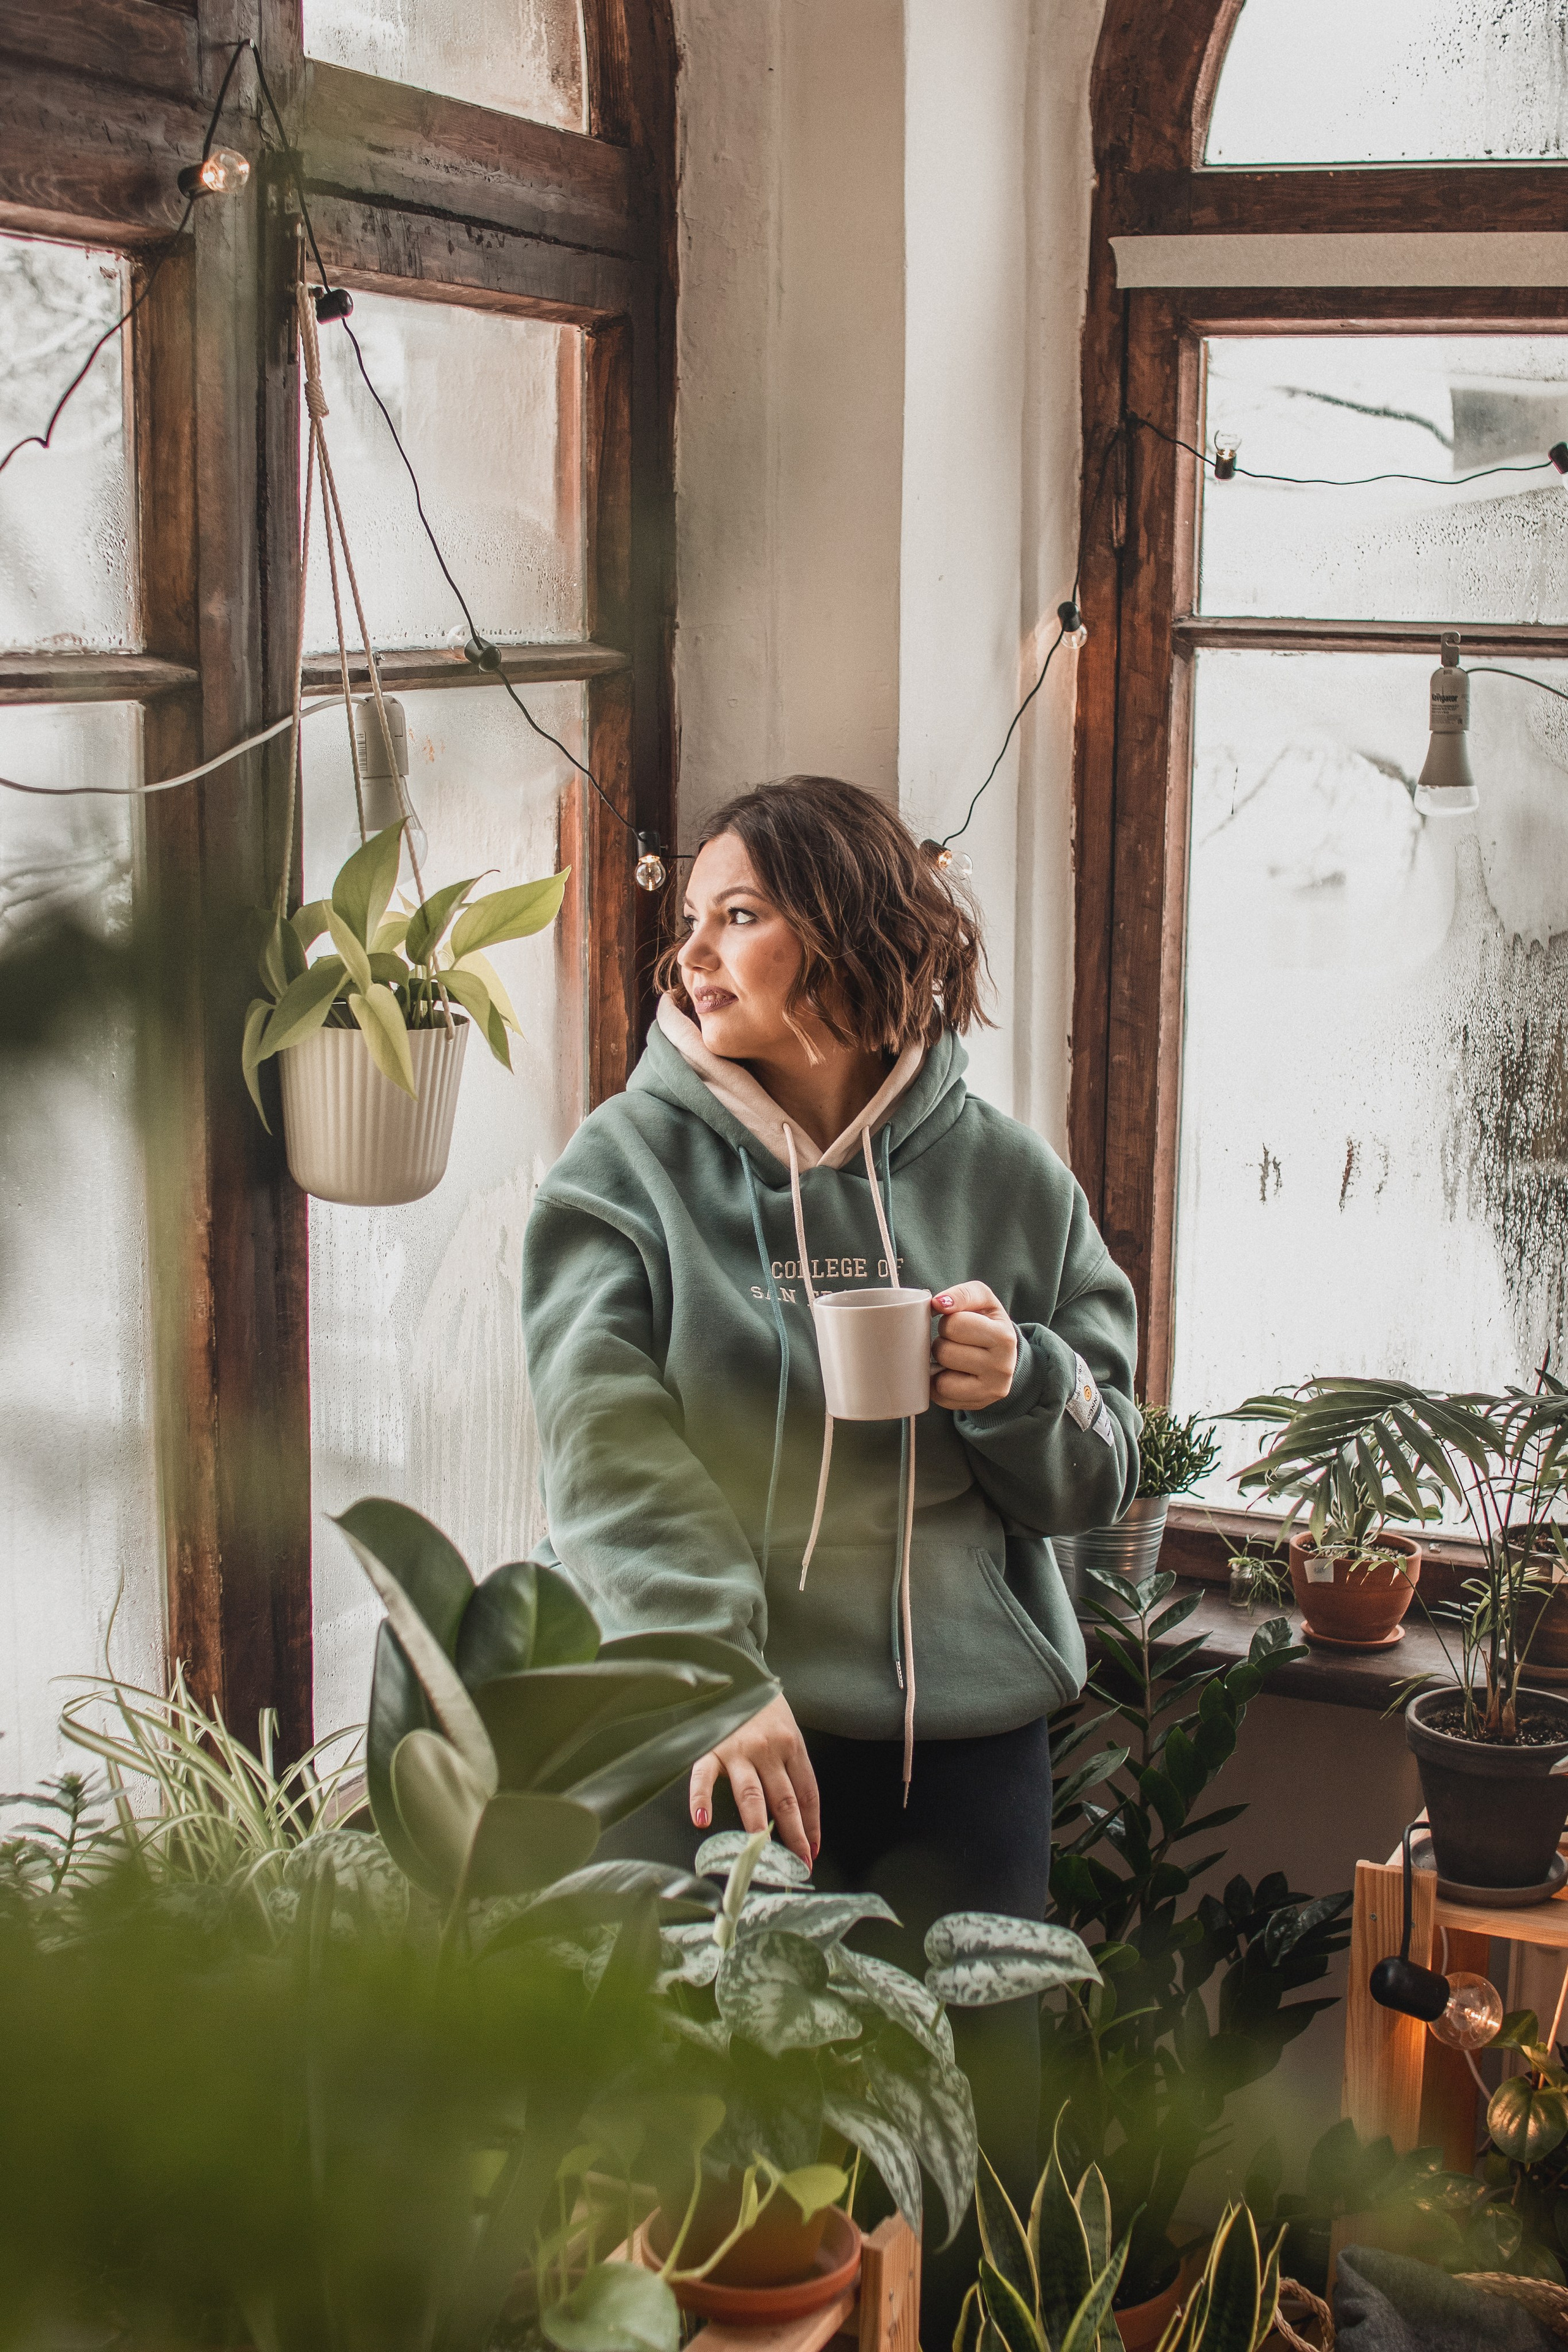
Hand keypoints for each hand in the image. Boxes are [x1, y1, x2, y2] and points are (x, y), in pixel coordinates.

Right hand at [689, 1693, 819, 1869]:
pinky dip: (701, 1798)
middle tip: (797, 1863)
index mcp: (792, 1745)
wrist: (737, 1671)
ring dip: (757, 1827)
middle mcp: (768, 1749)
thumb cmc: (763, 1707)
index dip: (812, 1825)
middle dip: (793, 1835)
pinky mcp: (710, 1747)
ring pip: (751, 1794)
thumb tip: (798, 1811)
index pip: (807, 1792)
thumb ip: (790, 1765)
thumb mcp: (787, 1730)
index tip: (812, 1851)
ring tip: (760, 1853)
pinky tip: (702, 1820)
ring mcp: (738, 1749)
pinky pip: (703, 1776)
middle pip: (785, 1799)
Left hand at [931, 1281, 1018, 1411]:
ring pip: (941, 1379)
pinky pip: (941, 1396)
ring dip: (940, 1365)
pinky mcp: (977, 1405)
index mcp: (1004, 1337)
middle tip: (955, 1343)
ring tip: (953, 1359)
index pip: (954, 1324)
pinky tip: (951, 1375)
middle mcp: (1003, 1367)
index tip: (957, 1324)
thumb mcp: (982, 1301)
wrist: (1004, 1357)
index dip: (948, 1321)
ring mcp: (991, 1390)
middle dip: (943, 1343)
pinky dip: (939, 1384)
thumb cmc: (986, 1324)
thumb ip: (962, 1294)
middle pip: (944, 1351)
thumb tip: (938, 1303)